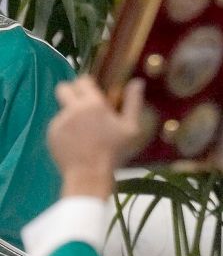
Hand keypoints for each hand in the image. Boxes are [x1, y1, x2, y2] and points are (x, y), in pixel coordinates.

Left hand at [49, 76, 142, 199]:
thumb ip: (133, 103)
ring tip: (86, 134)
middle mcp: (72, 109)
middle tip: (83, 105)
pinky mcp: (51, 134)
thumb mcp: (131, 128)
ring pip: (63, 110)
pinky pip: (58, 126)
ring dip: (72, 115)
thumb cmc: (115, 152)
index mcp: (92, 104)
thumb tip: (137, 82)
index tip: (94, 92)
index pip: (82, 81)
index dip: (87, 84)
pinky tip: (78, 144)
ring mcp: (59, 122)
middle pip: (63, 88)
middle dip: (71, 92)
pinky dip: (67, 131)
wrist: (89, 175)